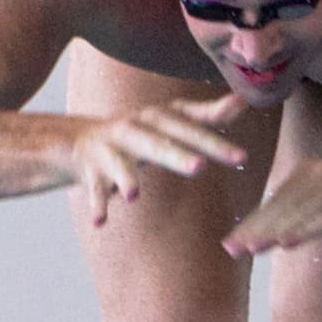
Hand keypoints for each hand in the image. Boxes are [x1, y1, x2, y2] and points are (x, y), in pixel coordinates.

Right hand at [49, 94, 254, 226]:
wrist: (77, 141)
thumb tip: (244, 100)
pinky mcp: (90, 171)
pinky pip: (94, 189)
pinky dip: (96, 204)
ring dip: (126, 178)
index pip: (187, 124)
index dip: (213, 134)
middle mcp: (132, 129)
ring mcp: (109, 149)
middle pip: (157, 143)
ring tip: (133, 195)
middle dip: (177, 155)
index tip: (242, 148)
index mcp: (156, 118)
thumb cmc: (140, 133)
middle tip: (200, 168)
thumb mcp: (171, 122)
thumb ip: (207, 115)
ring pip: (120, 164)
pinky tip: (99, 221)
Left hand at [225, 153, 321, 258]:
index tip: (231, 245)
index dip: (253, 225)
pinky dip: (306, 230)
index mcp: (312, 171)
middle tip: (231, 249)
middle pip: (282, 207)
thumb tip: (283, 234)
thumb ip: (314, 214)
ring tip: (252, 249)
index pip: (277, 203)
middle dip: (255, 230)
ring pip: (300, 212)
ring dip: (273, 232)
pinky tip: (287, 243)